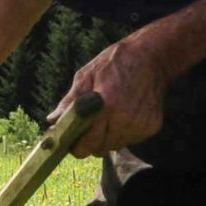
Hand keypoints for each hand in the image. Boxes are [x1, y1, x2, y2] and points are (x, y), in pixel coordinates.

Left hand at [48, 33, 171, 157]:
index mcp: (108, 106)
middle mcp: (126, 119)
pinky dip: (123, 132)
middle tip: (90, 126)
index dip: (77, 146)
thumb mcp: (87, 75)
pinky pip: (129, 140)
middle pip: (100, 149)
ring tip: (109, 116)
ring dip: (107, 137)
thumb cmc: (116, 63)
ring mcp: (140, 125)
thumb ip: (70, 101)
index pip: (88, 144)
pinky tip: (125, 114)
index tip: (73, 140)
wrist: (153, 56)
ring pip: (114, 146)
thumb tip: (52, 120)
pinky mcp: (151, 127)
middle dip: (91, 141)